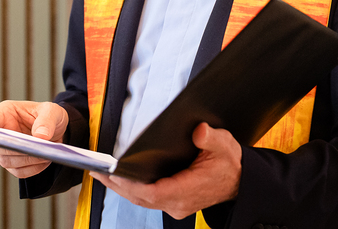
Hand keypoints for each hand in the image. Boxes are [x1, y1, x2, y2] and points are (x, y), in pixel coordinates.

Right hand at [0, 100, 68, 177]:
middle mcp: (2, 132)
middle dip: (11, 150)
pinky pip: (19, 172)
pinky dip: (32, 169)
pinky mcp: (16, 163)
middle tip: (31, 148)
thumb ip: (47, 120)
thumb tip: (40, 137)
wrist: (58, 129)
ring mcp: (7, 149)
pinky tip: (45, 161)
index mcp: (5, 114)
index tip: (0, 138)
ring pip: (6, 162)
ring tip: (44, 155)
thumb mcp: (52, 111)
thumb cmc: (51, 115)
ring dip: (25, 160)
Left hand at [91, 123, 240, 218]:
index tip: (114, 174)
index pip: (154, 193)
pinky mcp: (172, 202)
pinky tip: (117, 178)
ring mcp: (175, 205)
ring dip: (120, 188)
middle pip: (141, 198)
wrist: (240, 181)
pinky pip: (146, 198)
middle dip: (117, 185)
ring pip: (141, 200)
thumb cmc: (230, 164)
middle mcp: (179, 203)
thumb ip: (211, 138)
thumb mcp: (225, 145)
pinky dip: (130, 189)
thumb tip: (199, 131)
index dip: (131, 185)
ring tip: (100, 173)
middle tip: (97, 170)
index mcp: (189, 191)